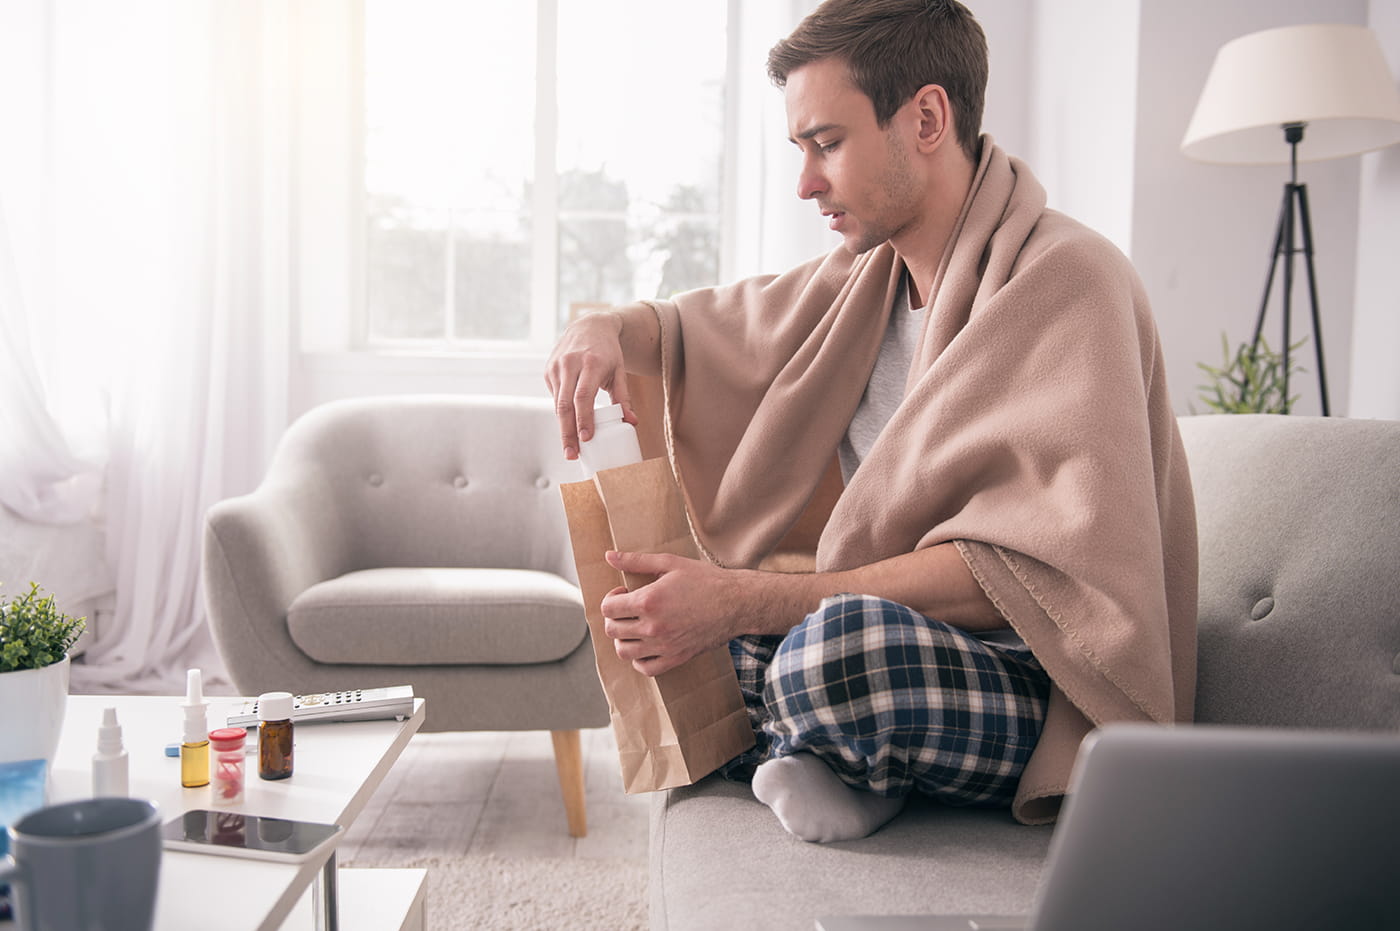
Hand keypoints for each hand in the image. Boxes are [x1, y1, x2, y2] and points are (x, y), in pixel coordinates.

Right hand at [544, 311, 635, 459]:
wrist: (589, 326)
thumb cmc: (608, 352)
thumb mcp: (619, 371)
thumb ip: (624, 398)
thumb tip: (631, 423)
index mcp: (591, 364)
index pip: (584, 396)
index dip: (583, 419)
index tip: (586, 439)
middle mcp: (570, 364)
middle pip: (565, 405)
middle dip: (567, 433)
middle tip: (572, 454)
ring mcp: (557, 367)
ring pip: (557, 404)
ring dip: (563, 428)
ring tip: (570, 448)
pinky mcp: (548, 370)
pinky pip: (555, 397)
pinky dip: (562, 413)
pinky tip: (568, 425)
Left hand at [600, 550, 742, 676]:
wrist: (737, 603)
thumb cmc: (706, 580)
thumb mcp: (670, 563)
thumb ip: (636, 560)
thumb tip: (609, 556)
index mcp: (648, 601)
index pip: (608, 608)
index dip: (611, 598)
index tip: (624, 592)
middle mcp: (653, 627)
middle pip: (612, 630)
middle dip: (614, 617)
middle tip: (628, 608)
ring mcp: (664, 646)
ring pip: (624, 651)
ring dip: (622, 639)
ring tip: (633, 627)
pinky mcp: (676, 658)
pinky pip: (645, 668)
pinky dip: (638, 659)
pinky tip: (645, 645)